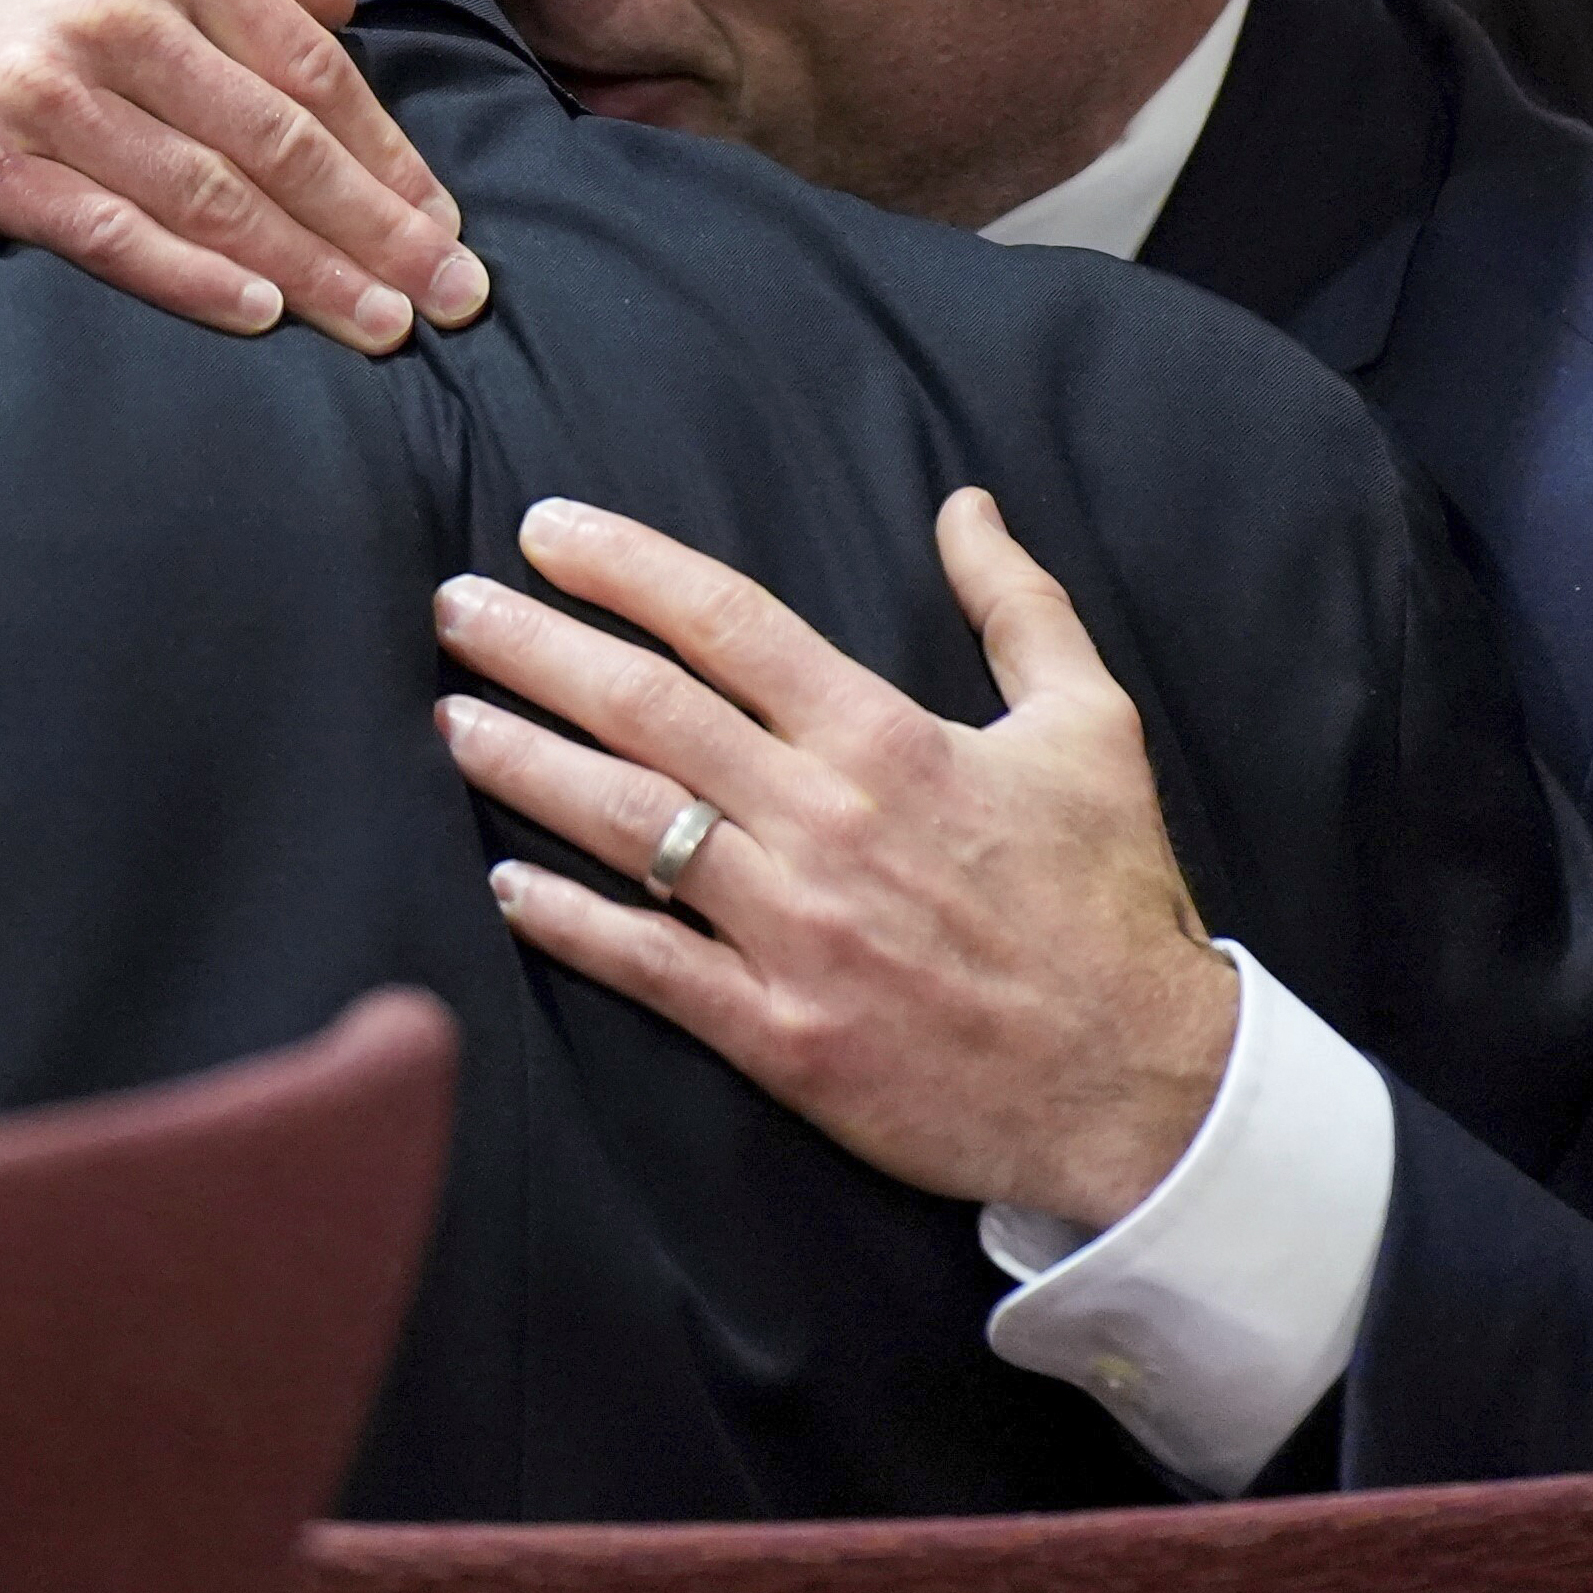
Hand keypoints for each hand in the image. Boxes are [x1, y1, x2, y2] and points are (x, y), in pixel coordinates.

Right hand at [0, 0, 488, 351]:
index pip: (306, 59)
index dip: (389, 150)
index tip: (446, 220)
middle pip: (275, 137)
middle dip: (377, 227)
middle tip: (451, 296)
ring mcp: (36, 81)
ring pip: (208, 194)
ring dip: (311, 270)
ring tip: (383, 324)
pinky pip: (110, 232)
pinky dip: (192, 278)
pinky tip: (261, 315)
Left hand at [433, 489, 1236, 1228]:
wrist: (1141, 1088)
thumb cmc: (1112, 902)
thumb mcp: (1092, 726)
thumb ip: (1019, 604)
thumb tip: (964, 503)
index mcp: (890, 741)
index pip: (727, 623)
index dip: (623, 567)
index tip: (543, 530)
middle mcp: (826, 825)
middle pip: (647, 711)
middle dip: (535, 648)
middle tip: (454, 606)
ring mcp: (795, 934)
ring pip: (627, 826)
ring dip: (525, 765)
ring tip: (451, 717)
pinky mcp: (781, 1036)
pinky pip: (648, 966)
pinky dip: (568, 921)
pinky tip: (505, 880)